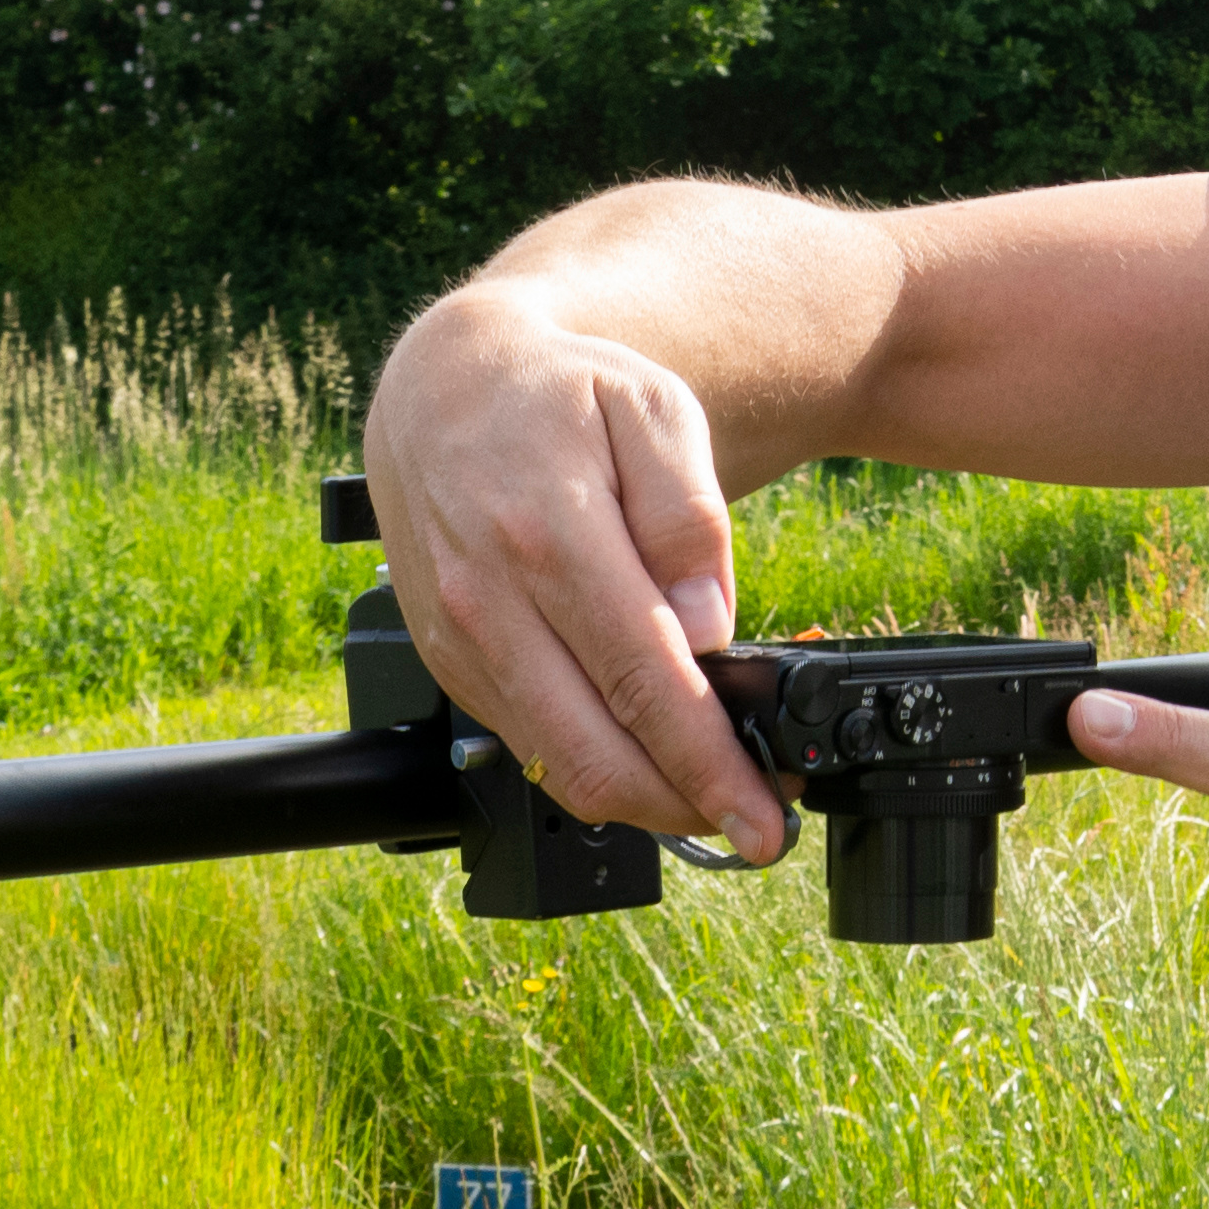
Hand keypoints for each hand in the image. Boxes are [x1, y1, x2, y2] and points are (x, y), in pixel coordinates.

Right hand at [352, 288, 796, 860]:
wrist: (443, 384)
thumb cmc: (559, 394)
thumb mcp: (653, 410)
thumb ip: (688, 519)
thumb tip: (706, 626)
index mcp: (552, 536)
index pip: (647, 685)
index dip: (710, 767)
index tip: (765, 816)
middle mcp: (491, 601)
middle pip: (596, 754)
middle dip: (686, 810)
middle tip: (755, 824)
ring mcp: (459, 640)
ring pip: (557, 767)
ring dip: (642, 802)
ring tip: (710, 792)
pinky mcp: (445, 662)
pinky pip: (526, 743)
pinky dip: (592, 766)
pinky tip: (643, 751)